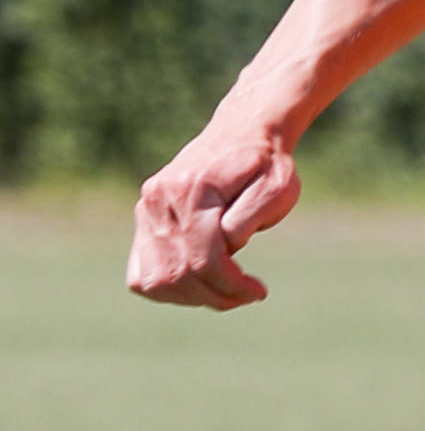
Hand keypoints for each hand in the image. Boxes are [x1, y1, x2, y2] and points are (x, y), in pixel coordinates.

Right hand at [128, 110, 299, 309]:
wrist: (241, 134)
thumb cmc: (266, 164)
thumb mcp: (276, 187)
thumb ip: (248, 219)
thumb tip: (225, 249)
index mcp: (194, 189)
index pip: (205, 258)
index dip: (232, 285)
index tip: (258, 291)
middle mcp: (160, 199)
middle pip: (180, 274)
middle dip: (217, 295)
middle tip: (246, 294)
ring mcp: (147, 209)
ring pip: (157, 280)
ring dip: (194, 297)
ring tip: (225, 290)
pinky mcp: (144, 219)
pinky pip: (142, 274)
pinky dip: (169, 289)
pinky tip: (199, 284)